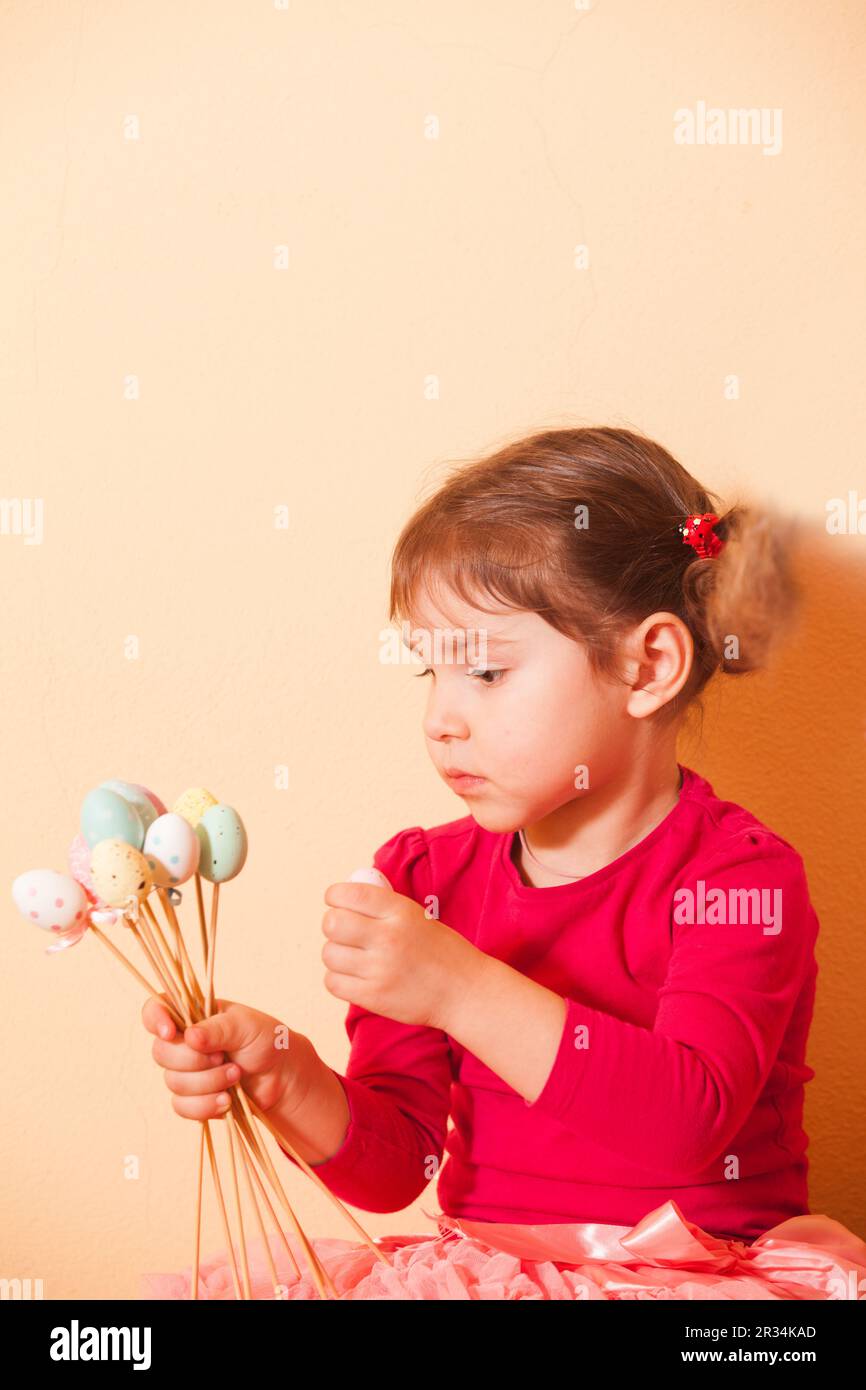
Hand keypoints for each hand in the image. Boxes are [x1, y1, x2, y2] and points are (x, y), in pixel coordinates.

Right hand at [141, 994, 311, 1120]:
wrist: (282, 1077)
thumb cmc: (265, 1041)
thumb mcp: (246, 1026)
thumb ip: (218, 1028)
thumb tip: (189, 1037)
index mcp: (193, 1016)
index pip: (155, 1010)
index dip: (155, 1019)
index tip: (170, 1032)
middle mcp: (184, 1043)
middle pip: (161, 1052)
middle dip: (194, 1060)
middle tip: (224, 1057)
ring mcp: (186, 1072)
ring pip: (173, 1082)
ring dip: (208, 1082)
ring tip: (236, 1076)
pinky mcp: (192, 1098)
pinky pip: (182, 1106)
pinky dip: (206, 1105)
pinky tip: (227, 1101)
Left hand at [321, 880, 474, 1029]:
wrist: (464, 991)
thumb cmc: (441, 951)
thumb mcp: (417, 916)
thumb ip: (383, 906)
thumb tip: (344, 896)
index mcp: (400, 911)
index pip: (349, 894)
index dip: (334, 896)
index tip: (336, 901)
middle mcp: (388, 938)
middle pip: (332, 923)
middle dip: (333, 925)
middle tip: (344, 931)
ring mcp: (379, 969)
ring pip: (329, 954)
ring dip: (336, 954)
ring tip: (352, 957)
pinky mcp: (373, 997)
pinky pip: (332, 982)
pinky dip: (338, 979)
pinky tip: (354, 976)